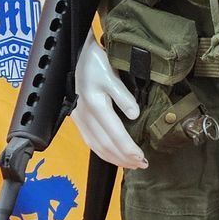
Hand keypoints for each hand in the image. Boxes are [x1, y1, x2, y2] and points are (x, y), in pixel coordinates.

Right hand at [69, 40, 147, 169]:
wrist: (76, 54)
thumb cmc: (96, 61)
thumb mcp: (111, 74)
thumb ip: (123, 96)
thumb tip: (134, 115)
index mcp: (95, 105)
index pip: (114, 134)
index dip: (128, 149)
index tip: (142, 158)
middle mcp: (85, 115)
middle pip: (105, 145)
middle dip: (124, 158)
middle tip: (142, 165)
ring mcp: (79, 119)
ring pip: (96, 146)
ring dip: (114, 158)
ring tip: (131, 164)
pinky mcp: (78, 119)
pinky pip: (90, 141)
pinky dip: (103, 152)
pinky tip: (113, 156)